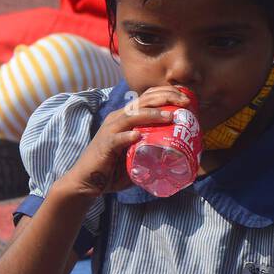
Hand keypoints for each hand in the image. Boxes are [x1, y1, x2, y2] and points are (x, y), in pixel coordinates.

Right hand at [59, 87, 192, 198]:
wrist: (87, 181)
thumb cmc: (113, 168)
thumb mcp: (136, 153)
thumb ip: (151, 149)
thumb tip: (178, 154)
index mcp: (125, 116)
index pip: (146, 97)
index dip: (166, 93)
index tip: (186, 97)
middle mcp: (118, 118)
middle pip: (143, 100)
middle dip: (165, 97)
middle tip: (185, 102)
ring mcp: (110, 131)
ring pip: (132, 116)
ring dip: (152, 114)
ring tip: (170, 117)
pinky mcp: (105, 146)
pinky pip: (117, 139)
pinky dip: (128, 136)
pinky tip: (138, 136)